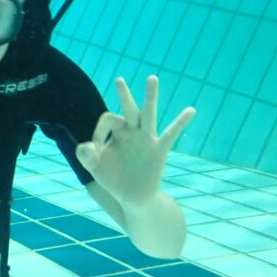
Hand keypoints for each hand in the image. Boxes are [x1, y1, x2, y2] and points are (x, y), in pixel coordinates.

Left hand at [76, 76, 195, 205]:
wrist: (131, 198)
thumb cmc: (112, 178)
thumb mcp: (94, 166)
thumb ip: (85, 155)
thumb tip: (87, 145)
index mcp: (117, 132)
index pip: (108, 119)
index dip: (98, 131)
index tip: (95, 149)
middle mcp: (132, 132)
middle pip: (128, 109)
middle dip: (123, 95)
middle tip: (118, 79)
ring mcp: (146, 140)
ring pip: (148, 114)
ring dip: (150, 97)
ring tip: (151, 78)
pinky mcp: (158, 151)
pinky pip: (170, 134)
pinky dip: (180, 122)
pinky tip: (190, 110)